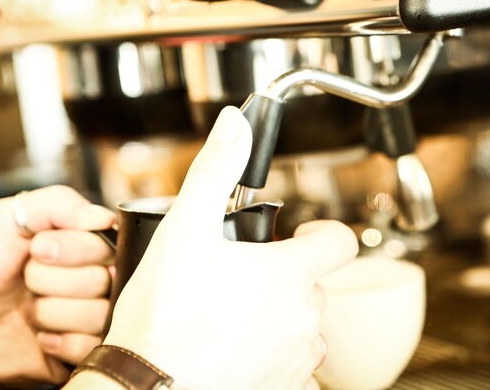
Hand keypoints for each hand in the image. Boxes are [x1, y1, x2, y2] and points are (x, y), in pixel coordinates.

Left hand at [0, 186, 113, 386]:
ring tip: (27, 312)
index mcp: (79, 243)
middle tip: (26, 283)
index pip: (106, 244)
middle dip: (54, 282)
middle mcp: (88, 277)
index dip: (72, 250)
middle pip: (103, 279)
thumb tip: (106, 218)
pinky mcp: (79, 349)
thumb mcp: (4, 219)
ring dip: (52, 314)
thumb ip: (60, 204)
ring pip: (99, 314)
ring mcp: (85, 315)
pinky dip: (61, 344)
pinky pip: (92, 346)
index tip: (37, 251)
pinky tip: (38, 337)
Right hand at [104, 107, 358, 389]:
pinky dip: (273, 354)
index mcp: (291, 273)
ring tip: (233, 315)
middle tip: (241, 277)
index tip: (299, 233)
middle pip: (314, 283)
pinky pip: (292, 365)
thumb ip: (215, 171)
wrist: (150, 388)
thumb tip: (234, 125)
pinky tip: (236, 349)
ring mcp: (298, 357)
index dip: (320, 230)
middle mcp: (305, 317)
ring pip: (303, 325)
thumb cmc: (166, 316)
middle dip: (285, 275)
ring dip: (279, 316)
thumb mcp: (185, 229)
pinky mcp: (283, 387)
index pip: (340, 240)